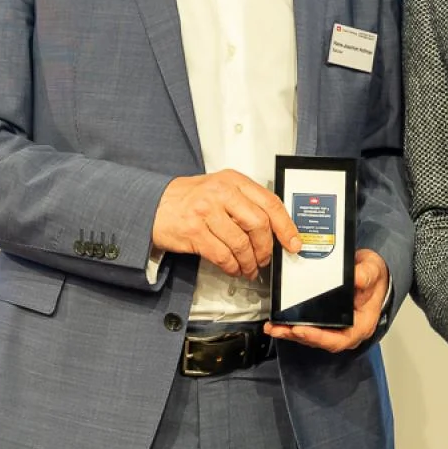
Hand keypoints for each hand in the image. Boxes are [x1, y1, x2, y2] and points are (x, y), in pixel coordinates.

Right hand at [151, 169, 299, 278]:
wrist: (154, 205)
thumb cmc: (190, 198)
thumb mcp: (220, 189)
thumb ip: (245, 203)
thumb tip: (274, 228)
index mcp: (232, 180)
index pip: (269, 202)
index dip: (286, 226)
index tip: (293, 242)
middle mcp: (220, 192)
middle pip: (258, 224)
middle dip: (266, 248)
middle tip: (266, 259)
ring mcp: (206, 211)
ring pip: (241, 243)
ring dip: (249, 262)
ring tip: (249, 268)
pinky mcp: (194, 231)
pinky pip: (222, 255)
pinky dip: (232, 266)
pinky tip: (234, 268)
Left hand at [265, 249, 389, 352]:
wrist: (370, 271)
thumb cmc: (373, 275)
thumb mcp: (373, 270)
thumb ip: (365, 276)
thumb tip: (355, 278)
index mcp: (361, 324)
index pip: (339, 339)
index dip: (319, 338)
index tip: (301, 331)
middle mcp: (347, 330)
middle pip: (320, 340)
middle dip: (297, 336)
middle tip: (278, 329)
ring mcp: (336, 326)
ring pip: (311, 335)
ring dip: (290, 332)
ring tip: (272, 327)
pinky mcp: (325, 319)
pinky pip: (308, 325)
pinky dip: (292, 324)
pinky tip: (278, 320)